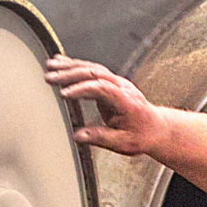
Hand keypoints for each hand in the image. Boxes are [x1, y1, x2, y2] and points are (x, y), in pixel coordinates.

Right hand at [44, 56, 168, 155]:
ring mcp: (117, 82)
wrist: (156, 127)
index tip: (63, 94)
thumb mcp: (123, 143)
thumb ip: (100, 138)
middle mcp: (121, 87)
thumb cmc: (142, 135)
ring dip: (70, 66)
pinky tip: (62, 63)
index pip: (102, 89)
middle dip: (70, 74)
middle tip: (49, 78)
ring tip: (50, 67)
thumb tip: (78, 135)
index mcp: (126, 101)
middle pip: (94, 73)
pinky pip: (92, 70)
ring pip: (92, 68)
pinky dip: (76, 66)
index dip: (81, 89)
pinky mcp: (111, 82)